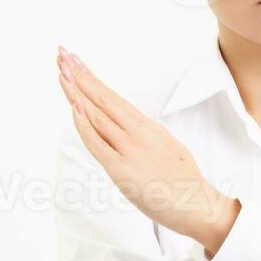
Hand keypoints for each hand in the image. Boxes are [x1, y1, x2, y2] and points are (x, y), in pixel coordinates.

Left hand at [57, 46, 238, 251]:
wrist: (198, 205)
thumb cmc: (183, 182)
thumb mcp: (165, 147)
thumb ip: (144, 137)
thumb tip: (128, 130)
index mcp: (148, 127)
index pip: (113, 98)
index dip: (92, 79)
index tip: (76, 62)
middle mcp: (138, 133)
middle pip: (103, 99)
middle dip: (80, 76)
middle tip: (62, 54)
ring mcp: (130, 150)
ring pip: (98, 116)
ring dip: (77, 92)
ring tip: (61, 71)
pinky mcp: (122, 170)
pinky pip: (98, 144)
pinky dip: (84, 124)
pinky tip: (74, 106)